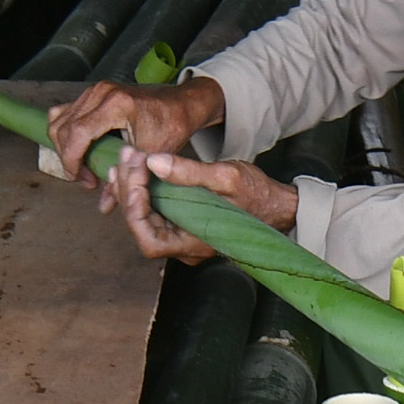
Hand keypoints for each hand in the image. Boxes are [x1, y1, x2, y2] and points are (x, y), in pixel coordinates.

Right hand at [47, 74, 224, 189]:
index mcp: (117, 105)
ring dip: (65, 146)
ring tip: (83, 166)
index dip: (70, 160)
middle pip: (63, 128)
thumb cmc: (171, 126)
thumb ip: (125, 180)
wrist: (181, 104)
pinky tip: (79, 149)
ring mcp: (95, 90)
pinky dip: (66, 132)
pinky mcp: (93, 92)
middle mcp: (102, 93)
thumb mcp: (149, 156)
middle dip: (68, 157)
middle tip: (85, 178)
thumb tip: (104, 206)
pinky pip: (65, 112)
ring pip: (59, 119)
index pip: (77, 133)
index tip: (77, 178)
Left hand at [103, 146, 298, 263]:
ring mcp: (181, 235)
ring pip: (143, 217)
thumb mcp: (226, 178)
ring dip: (132, 187)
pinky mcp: (181, 222)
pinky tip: (136, 169)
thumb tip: (154, 162)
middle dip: (129, 190)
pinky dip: (142, 189)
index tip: (137, 175)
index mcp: (194, 244)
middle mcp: (183, 246)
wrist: (276, 205)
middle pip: (140, 226)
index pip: (148, 239)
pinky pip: (153, 210)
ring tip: (127, 159)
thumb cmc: (256, 195)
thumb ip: (189, 172)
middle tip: (128, 157)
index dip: (134, 210)